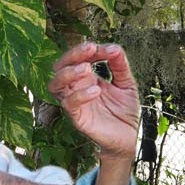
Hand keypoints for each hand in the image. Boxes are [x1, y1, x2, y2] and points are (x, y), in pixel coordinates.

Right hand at [48, 42, 140, 184]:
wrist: (129, 137)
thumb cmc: (124, 111)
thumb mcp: (126, 83)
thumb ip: (120, 65)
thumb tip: (113, 47)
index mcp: (86, 78)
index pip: (77, 58)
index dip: (86, 49)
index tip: (102, 48)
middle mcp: (76, 88)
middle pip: (59, 67)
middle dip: (72, 55)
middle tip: (90, 50)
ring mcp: (75, 103)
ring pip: (55, 85)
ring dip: (68, 73)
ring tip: (87, 69)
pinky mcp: (77, 118)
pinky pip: (69, 105)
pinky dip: (80, 95)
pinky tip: (96, 90)